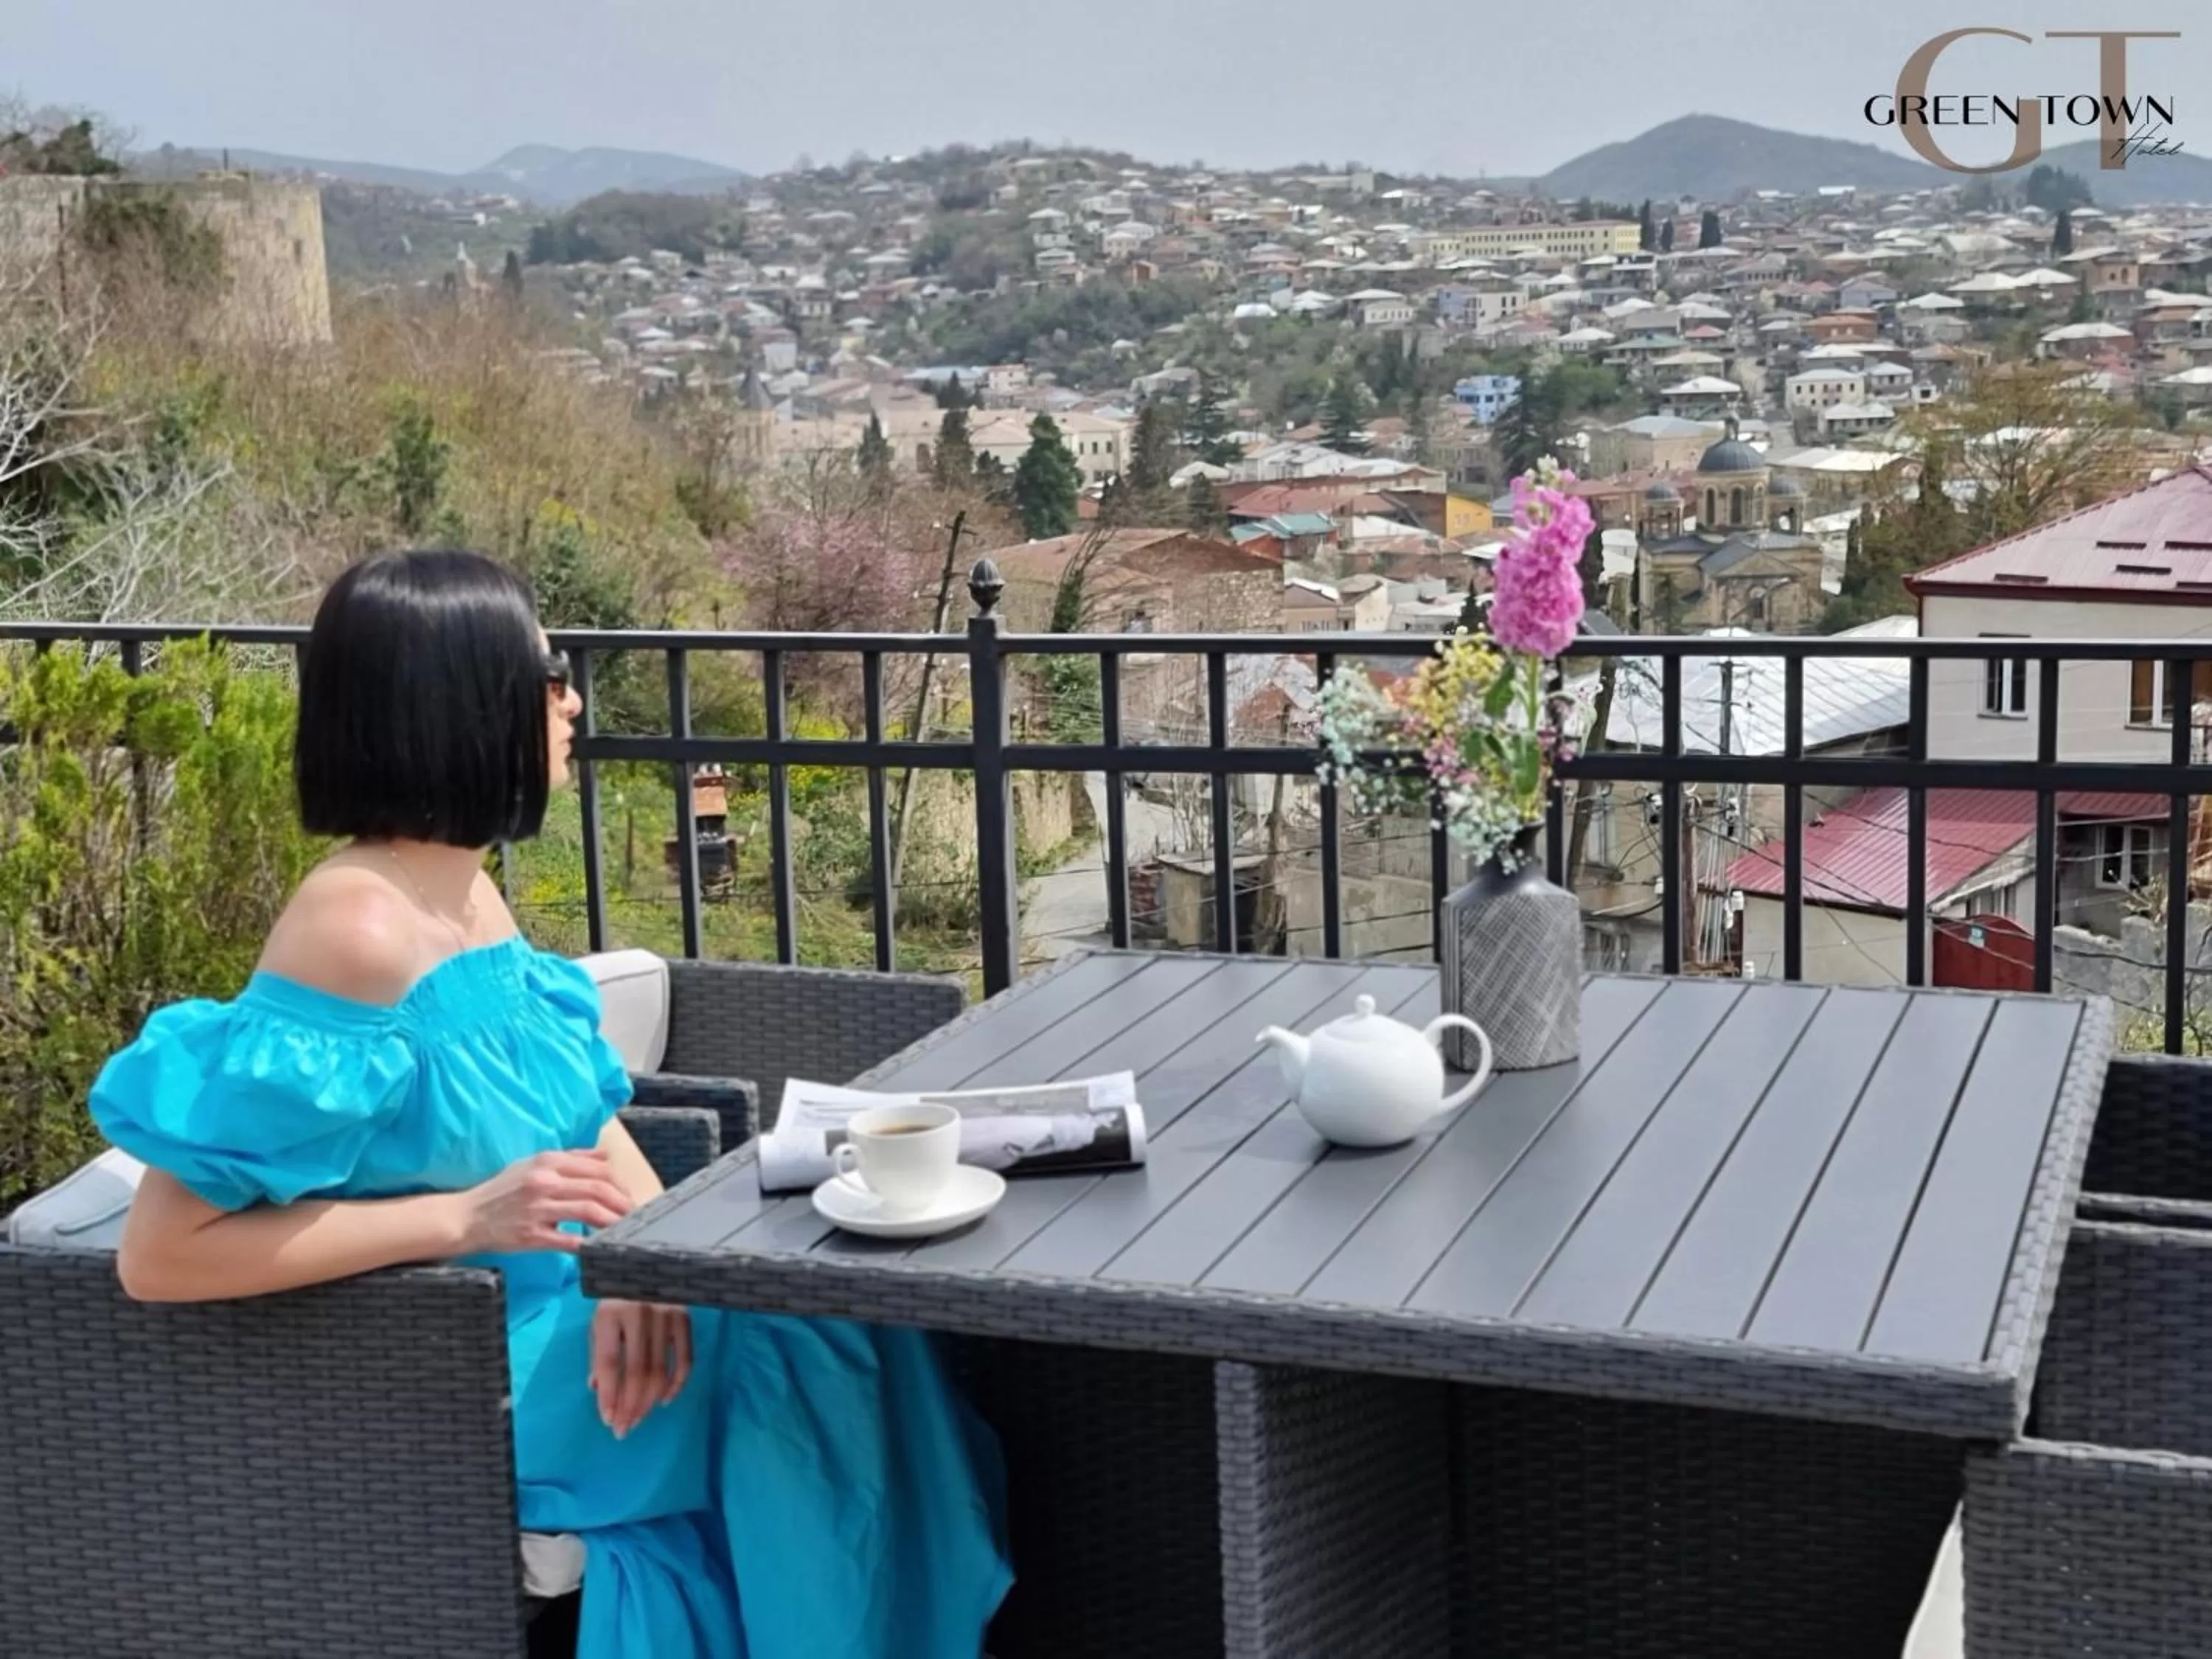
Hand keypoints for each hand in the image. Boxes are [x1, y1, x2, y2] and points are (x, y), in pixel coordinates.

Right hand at [453, 1148, 633, 1253]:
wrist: (467, 1217)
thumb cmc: (502, 1190)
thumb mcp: (532, 1164)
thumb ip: (571, 1158)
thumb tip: (605, 1156)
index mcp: (547, 1162)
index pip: (597, 1169)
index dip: (620, 1184)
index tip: (629, 1196)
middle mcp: (544, 1182)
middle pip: (598, 1189)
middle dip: (623, 1203)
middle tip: (634, 1215)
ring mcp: (538, 1209)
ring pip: (589, 1212)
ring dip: (613, 1222)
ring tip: (625, 1229)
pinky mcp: (531, 1235)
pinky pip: (568, 1240)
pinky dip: (589, 1244)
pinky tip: (600, 1247)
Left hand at [589, 1299, 692, 1437]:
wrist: (645, 1262)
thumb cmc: (616, 1297)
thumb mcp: (599, 1321)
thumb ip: (599, 1354)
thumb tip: (598, 1391)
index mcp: (610, 1312)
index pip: (608, 1362)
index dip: (608, 1394)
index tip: (607, 1419)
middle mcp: (639, 1312)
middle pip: (636, 1371)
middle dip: (630, 1405)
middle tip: (624, 1429)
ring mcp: (666, 1314)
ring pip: (660, 1370)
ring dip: (649, 1401)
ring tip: (638, 1419)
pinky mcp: (686, 1317)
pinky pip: (686, 1359)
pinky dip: (677, 1383)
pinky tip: (664, 1400)